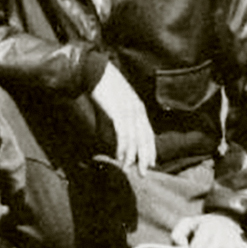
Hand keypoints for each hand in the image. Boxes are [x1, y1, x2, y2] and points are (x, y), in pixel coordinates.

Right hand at [91, 59, 157, 173]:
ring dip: (131, 156)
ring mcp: (128, 111)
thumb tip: (111, 144)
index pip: (148, 133)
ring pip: (134, 139)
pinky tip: (119, 158)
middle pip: (144, 138)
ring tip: (127, 169)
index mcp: (138, 108)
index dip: (150, 149)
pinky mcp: (118, 112)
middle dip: (144, 157)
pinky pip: (123, 134)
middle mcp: (137, 110)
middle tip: (143, 173)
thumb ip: (114, 125)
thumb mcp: (112, 109)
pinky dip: (122, 148)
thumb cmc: (103, 92)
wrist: (95, 73)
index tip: (151, 163)